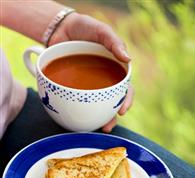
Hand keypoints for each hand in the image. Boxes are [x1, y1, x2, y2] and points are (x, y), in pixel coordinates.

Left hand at [49, 13, 133, 131]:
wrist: (62, 28)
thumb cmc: (86, 28)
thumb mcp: (102, 31)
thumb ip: (114, 42)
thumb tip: (128, 58)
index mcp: (115, 70)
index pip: (125, 88)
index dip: (126, 101)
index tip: (121, 111)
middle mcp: (104, 80)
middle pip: (112, 102)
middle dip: (111, 117)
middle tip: (107, 127)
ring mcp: (90, 85)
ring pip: (97, 105)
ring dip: (97, 119)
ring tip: (94, 128)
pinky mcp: (75, 87)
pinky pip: (79, 101)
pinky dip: (80, 111)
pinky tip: (78, 120)